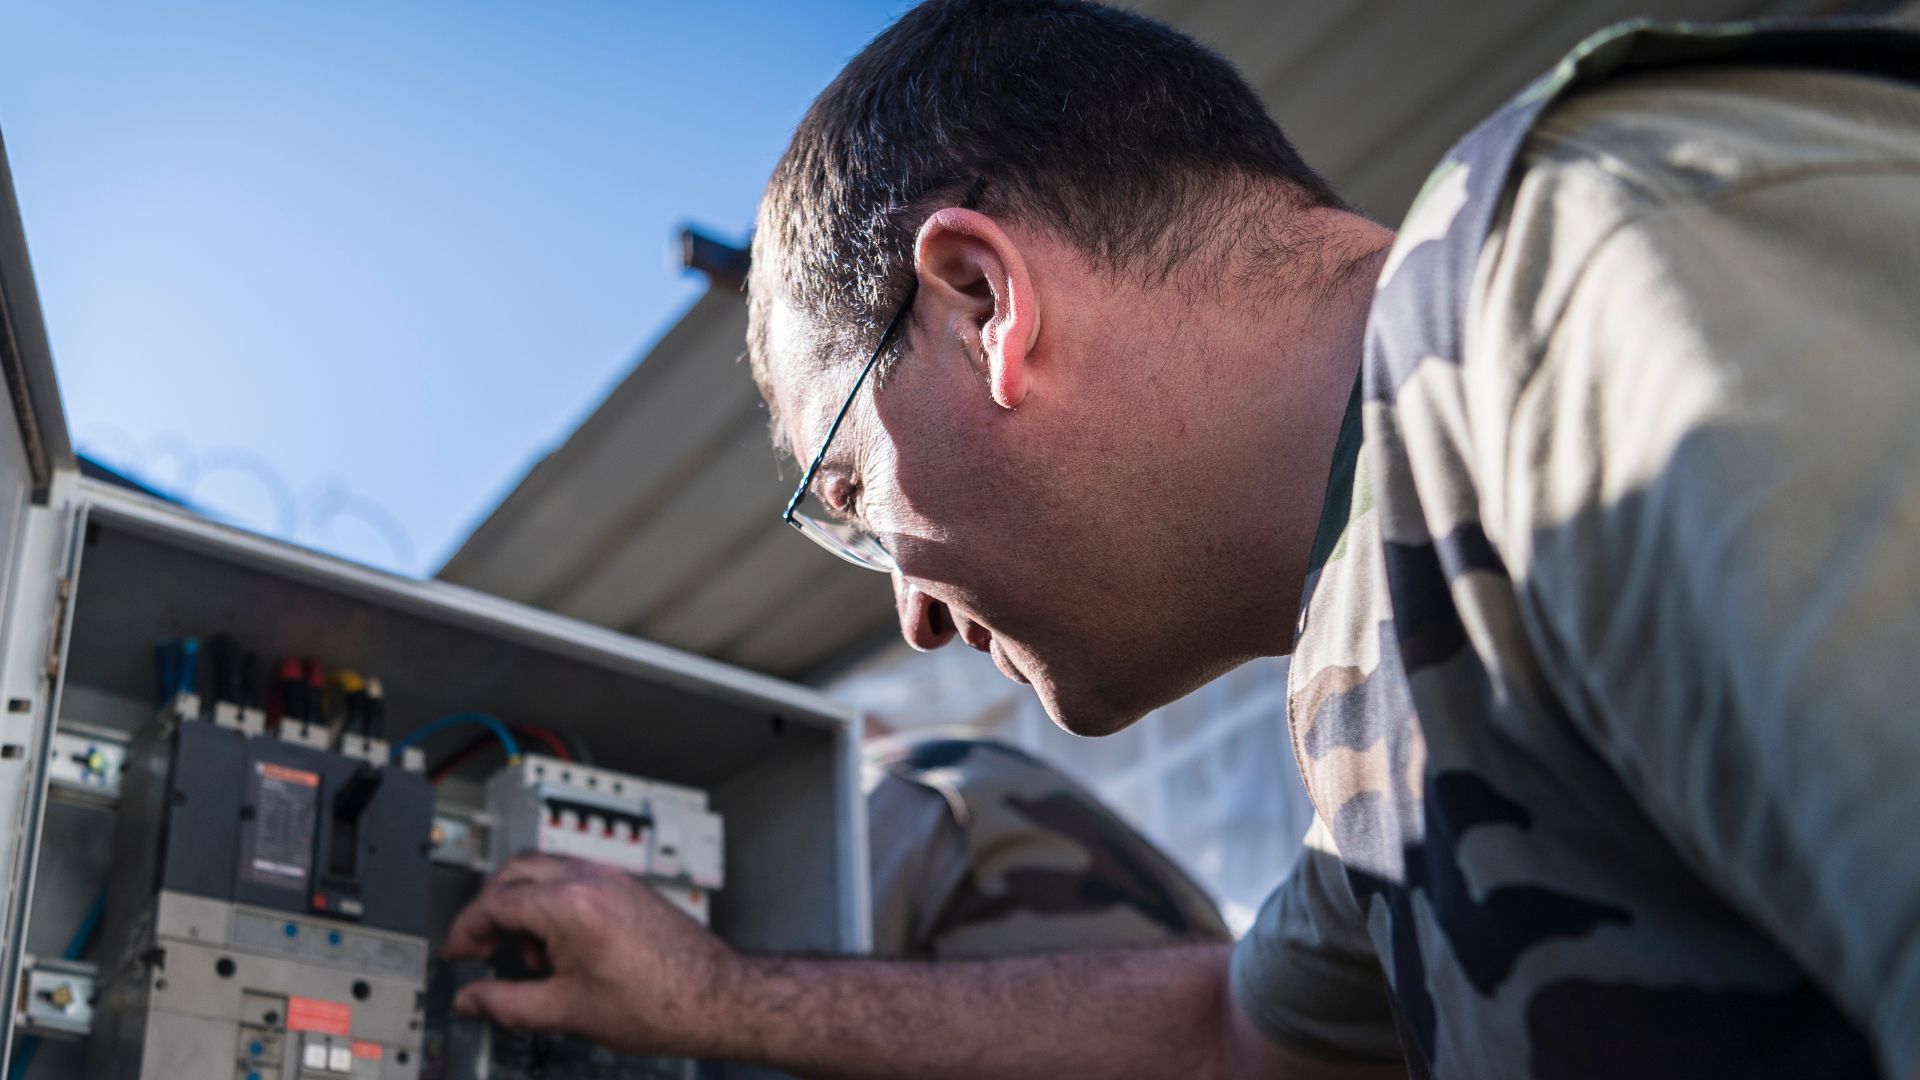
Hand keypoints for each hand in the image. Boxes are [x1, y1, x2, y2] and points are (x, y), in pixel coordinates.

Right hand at [442, 852, 738, 1056]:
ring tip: (530, 958)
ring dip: (521, 904)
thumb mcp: (566, 1011)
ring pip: (543, 869)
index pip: (494, 902)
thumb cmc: (661, 1004)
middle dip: (489, 909)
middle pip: (513, 872)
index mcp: (570, 906)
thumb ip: (506, 1004)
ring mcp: (611, 879)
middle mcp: (591, 880)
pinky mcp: (626, 887)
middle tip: (481, 949)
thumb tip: (473, 1000)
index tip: (456, 955)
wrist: (716, 998)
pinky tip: (561, 948)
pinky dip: (552, 903)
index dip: (465, 932)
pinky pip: (572, 878)